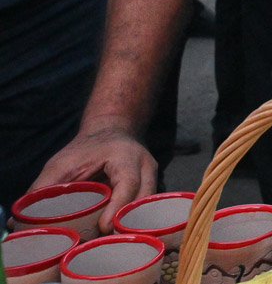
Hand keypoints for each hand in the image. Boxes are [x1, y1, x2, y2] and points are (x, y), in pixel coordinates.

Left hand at [33, 126, 155, 231]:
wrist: (111, 131)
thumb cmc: (85, 148)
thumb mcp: (61, 163)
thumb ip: (43, 188)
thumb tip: (19, 219)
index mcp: (125, 156)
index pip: (128, 183)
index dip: (117, 207)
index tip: (103, 227)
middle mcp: (145, 166)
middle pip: (144, 198)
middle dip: (127, 222)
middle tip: (105, 240)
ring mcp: (151, 177)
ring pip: (147, 206)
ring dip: (131, 224)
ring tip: (109, 240)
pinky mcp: (149, 187)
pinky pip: (144, 208)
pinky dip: (131, 221)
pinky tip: (116, 232)